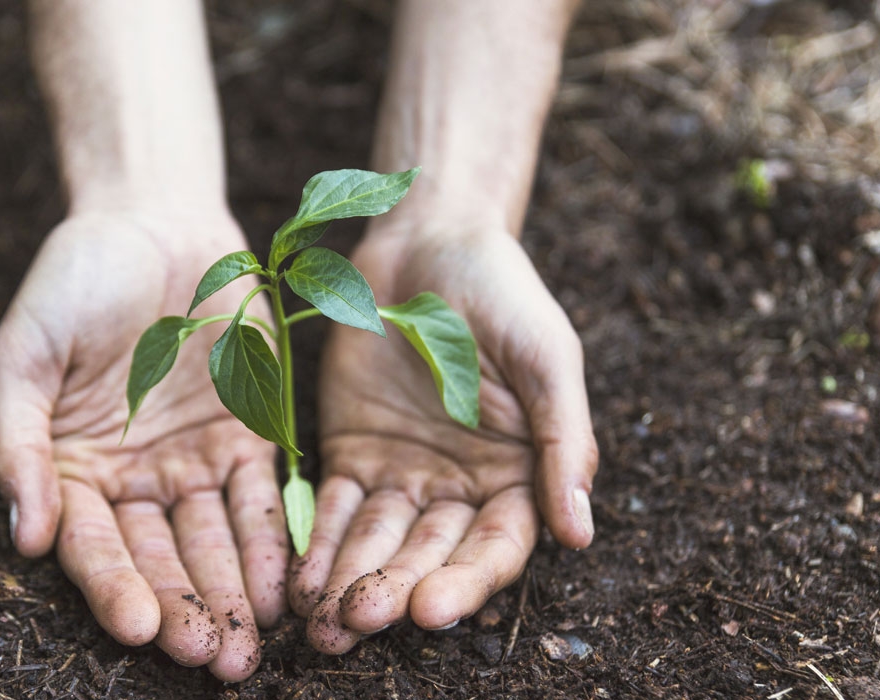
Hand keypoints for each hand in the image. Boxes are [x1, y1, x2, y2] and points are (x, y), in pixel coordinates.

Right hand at [0, 210, 286, 680]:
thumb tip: (26, 536)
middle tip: (212, 658)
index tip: (138, 627)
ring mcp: (194, 459)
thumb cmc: (74, 279)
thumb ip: (20, 442)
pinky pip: (262, 496)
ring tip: (249, 644)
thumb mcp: (25, 352)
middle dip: (185, 610)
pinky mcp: (250, 433)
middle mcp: (135, 478)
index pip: (95, 544)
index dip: (115, 587)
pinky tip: (284, 583)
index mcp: (73, 469)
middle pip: (160, 557)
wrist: (151, 216)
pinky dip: (272, 539)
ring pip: (214, 540)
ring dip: (232, 593)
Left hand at [289, 223, 597, 652]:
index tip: (430, 607)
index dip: (466, 581)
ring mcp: (404, 472)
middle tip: (359, 620)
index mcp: (519, 473)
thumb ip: (565, 442)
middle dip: (396, 590)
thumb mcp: (547, 358)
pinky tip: (299, 577)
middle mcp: (461, 485)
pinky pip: (335, 507)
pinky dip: (318, 542)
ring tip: (322, 622)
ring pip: (378, 542)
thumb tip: (581, 534)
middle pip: (430, 553)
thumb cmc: (503, 293)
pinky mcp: (352, 452)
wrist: (430, 239)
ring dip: (351, 581)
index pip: (495, 545)